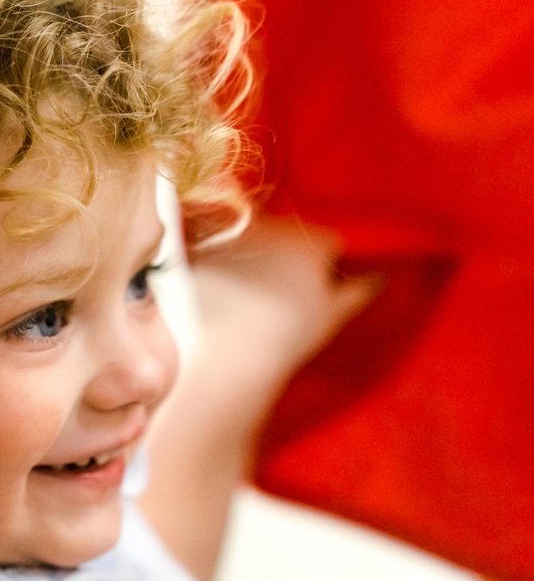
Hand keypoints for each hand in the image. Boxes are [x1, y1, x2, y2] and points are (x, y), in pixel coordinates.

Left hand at [190, 215, 381, 397]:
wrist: (229, 354)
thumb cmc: (286, 338)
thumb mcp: (331, 316)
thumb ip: (359, 291)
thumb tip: (382, 278)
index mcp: (314, 241)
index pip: (326, 242)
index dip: (319, 266)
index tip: (306, 292)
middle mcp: (275, 226)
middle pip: (284, 233)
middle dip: (280, 255)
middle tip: (270, 295)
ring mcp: (235, 233)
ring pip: (248, 236)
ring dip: (245, 254)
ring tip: (238, 295)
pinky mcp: (198, 244)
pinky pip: (207, 244)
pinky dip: (209, 259)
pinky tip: (211, 288)